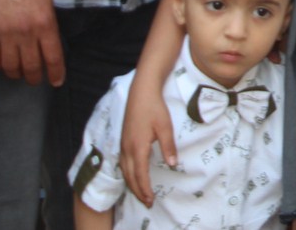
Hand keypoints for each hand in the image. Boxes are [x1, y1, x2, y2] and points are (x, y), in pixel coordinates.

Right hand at [0, 0, 64, 86]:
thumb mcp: (46, 1)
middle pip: (31, 66)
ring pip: (10, 66)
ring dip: (15, 73)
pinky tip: (1, 63)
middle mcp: (25, 32)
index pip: (53, 57)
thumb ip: (48, 25)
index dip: (55, 73)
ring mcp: (4, 34)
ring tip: (18, 72)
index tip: (56, 82)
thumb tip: (48, 46)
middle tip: (35, 80)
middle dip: (34, 77)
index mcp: (45, 23)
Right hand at [120, 77, 175, 205]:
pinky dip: (127, 174)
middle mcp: (127, 149)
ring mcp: (123, 144)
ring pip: (124, 171)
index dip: (145, 189)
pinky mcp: (123, 140)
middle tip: (147, 202)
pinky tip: (132, 176)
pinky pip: (123, 163)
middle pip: (130, 176)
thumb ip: (168, 147)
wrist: (141, 92)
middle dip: (138, 191)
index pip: (140, 174)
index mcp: (137, 147)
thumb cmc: (155, 108)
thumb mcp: (165, 127)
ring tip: (140, 193)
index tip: (151, 199)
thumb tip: (173, 164)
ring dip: (131, 184)